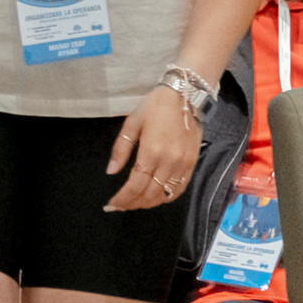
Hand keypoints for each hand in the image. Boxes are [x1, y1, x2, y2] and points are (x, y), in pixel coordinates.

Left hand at [104, 85, 200, 211]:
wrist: (185, 96)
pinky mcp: (192, 164)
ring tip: (134, 204)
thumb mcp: (132, 123)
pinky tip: (155, 198)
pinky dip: (166, 198)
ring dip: (148, 203)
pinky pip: (179, 189)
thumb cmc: (154, 107)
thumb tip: (111, 172)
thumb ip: (121, 149)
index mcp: (151, 152)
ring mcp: (183, 165)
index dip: (123, 198)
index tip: (111, 204)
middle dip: (132, 204)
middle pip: (149, 194)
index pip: (135, 185)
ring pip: (165, 195)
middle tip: (119, 206)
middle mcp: (169, 163)